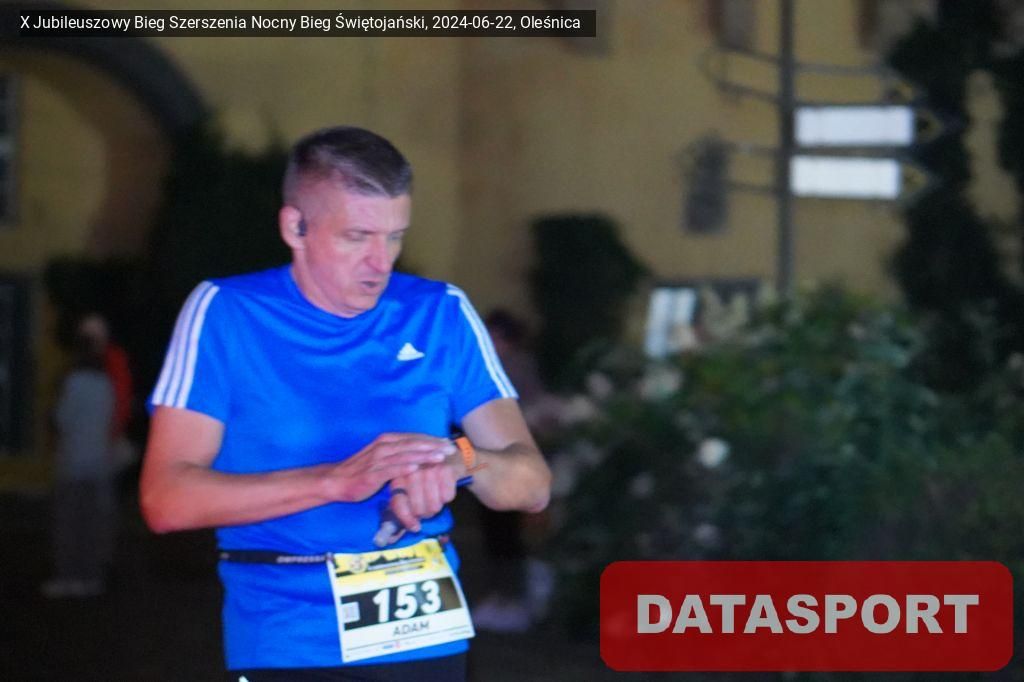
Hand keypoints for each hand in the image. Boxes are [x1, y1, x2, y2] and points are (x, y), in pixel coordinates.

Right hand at [325, 434, 455, 502]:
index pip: (414, 437)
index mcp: (387, 440)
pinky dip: (404, 467)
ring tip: (440, 457)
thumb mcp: (382, 457)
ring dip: (424, 455)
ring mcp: (378, 459)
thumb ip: (399, 453)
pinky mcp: (372, 473)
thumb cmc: (361, 470)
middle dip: (433, 446)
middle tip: (451, 448)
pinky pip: (391, 469)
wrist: (336, 480)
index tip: (448, 442)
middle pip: (413, 444)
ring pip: (405, 455)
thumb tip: (420, 454)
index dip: (431, 439)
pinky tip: (416, 467)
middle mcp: (384, 446)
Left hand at [388, 454, 464, 532]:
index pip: (399, 503)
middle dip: (425, 514)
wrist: (447, 454)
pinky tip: (444, 489)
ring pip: (434, 505)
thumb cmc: (425, 473)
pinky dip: (447, 498)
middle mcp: (412, 472)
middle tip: (428, 508)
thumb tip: (394, 535)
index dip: (407, 519)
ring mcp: (429, 470)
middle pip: (419, 509)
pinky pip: (447, 497)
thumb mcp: (408, 486)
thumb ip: (401, 505)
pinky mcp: (446, 470)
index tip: (415, 527)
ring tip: (436, 499)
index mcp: (398, 477)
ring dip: (437, 507)